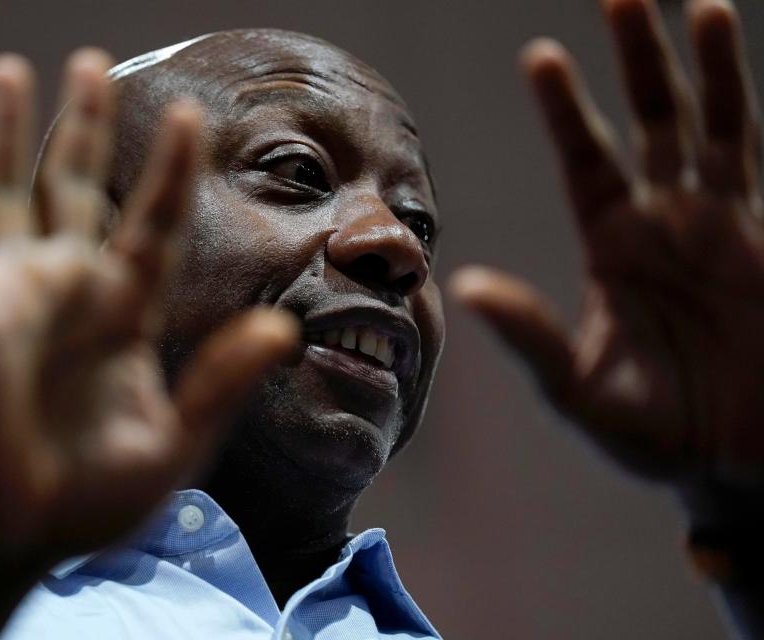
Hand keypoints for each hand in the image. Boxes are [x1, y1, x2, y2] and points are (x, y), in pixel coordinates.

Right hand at [0, 49, 295, 566]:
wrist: (21, 536)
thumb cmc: (95, 495)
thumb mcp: (175, 444)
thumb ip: (223, 385)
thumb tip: (285, 332)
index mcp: (126, 310)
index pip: (155, 223)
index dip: (172, 170)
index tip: (193, 114)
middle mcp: (70, 288)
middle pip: (78, 187)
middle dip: (85, 125)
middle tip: (92, 62)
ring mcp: (12, 296)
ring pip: (6, 196)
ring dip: (6, 135)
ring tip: (13, 69)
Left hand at [451, 0, 762, 491]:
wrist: (735, 461)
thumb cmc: (654, 431)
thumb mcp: (578, 389)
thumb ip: (529, 336)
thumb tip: (462, 288)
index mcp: (611, 247)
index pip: (585, 159)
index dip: (566, 108)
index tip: (542, 55)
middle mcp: (662, 221)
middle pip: (646, 121)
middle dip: (634, 59)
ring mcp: (720, 222)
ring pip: (708, 124)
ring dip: (700, 65)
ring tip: (689, 4)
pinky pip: (755, 155)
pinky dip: (743, 104)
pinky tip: (735, 56)